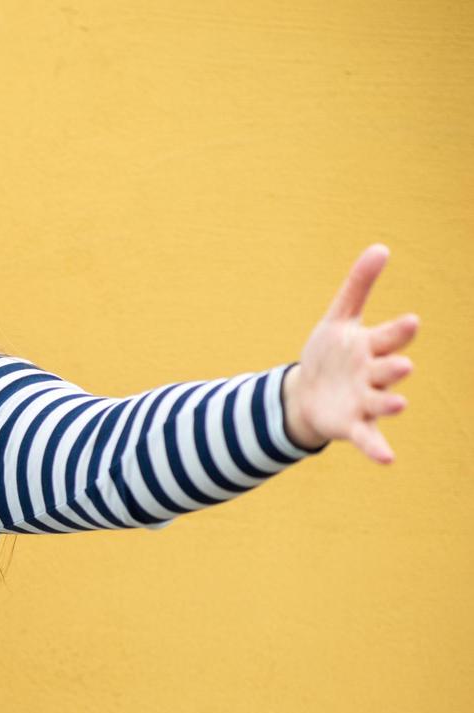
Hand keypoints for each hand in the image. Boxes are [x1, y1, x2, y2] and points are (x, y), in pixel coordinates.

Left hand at [286, 243, 417, 463]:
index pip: (388, 337)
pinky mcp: (353, 426)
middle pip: (387, 370)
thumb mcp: (339, 319)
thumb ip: (358, 286)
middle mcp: (373, 375)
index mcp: (370, 348)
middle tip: (402, 365)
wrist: (307, 395)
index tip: (410, 321)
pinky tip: (388, 459)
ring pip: (382, 402)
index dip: (398, 331)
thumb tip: (380, 247)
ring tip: (398, 404)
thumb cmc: (330, 354)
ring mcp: (365, 402)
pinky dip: (377, 448)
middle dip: (394, 367)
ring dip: (390, 403)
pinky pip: (368, 438)